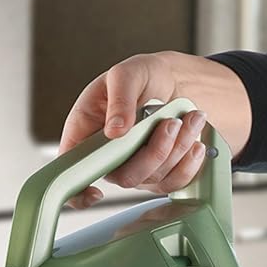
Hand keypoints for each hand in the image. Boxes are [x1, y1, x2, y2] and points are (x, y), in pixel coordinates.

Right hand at [57, 52, 252, 207]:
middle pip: (125, 177)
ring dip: (177, 148)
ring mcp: (135, 169)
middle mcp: (109, 158)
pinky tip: (194, 141)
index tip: (96, 192)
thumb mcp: (126, 73)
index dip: (79, 192)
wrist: (173, 82)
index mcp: (87, 135)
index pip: (72, 175)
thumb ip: (119, 97)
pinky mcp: (160, 175)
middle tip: (170, 123)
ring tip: (189, 118)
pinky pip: (175, 182)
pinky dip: (189, 162)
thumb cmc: (142, 77)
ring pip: (154, 178)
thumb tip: (115, 130)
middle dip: (153, 151)